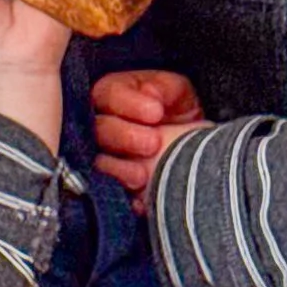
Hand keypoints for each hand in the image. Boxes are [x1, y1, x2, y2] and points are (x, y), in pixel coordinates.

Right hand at [92, 69, 208, 212]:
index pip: (108, 93)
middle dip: (125, 136)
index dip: (128, 103)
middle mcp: (101, 123)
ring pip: (98, 162)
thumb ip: (164, 88)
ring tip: (142, 176)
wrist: (188, 146)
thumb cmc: (177, 111)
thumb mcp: (177, 93)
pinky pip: (109, 191)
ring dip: (119, 169)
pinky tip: (139, 197)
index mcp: (113, 94)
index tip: (155, 113)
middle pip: (99, 129)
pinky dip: (124, 195)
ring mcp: (104, 156)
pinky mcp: (112, 184)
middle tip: (153, 143)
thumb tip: (149, 92)